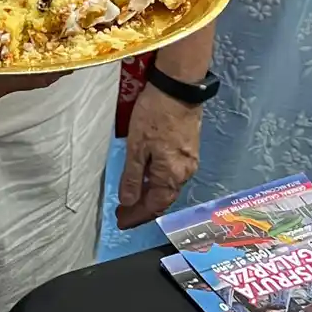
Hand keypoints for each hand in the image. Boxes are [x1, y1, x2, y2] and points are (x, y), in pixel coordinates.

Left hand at [117, 83, 202, 228]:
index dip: (137, 216)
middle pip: (163, 199)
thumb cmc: (155, 115)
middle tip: (123, 212)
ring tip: (132, 197)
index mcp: (172, 175)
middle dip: (142, 208)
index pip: (154, 206)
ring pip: (168, 186)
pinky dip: (158, 180)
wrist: (178, 89)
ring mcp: (189, 161)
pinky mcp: (188, 148)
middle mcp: (185, 173)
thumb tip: (128, 202)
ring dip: (150, 194)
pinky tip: (147, 176)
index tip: (121, 222)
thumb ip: (133, 176)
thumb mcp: (137, 145)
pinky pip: (172, 173)